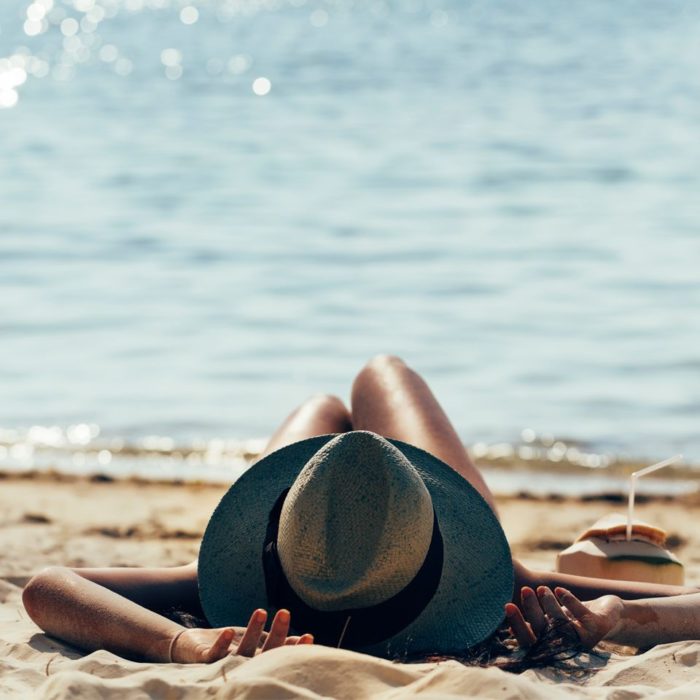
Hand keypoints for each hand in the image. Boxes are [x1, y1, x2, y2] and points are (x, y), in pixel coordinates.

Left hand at [170, 609, 312, 662]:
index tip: (308, 636)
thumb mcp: (253, 643)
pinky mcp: (204, 660)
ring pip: (240, 652)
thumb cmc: (228, 648)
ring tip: (260, 610)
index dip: (292, 648)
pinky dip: (221, 645)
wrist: (190, 651)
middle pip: (263, 653)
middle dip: (276, 636)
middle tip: (287, 613)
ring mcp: (224, 664)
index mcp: (256, 661)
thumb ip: (272, 642)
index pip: (277, 654)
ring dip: (251, 633)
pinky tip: (228, 632)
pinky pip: (213, 654)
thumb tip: (300, 638)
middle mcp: (243, 666)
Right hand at [505, 586, 623, 649]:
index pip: (530, 640)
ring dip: (550, 602)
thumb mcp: (553, 619)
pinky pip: (581, 613)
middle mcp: (567, 646)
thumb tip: (507, 617)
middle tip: (524, 590)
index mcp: (553, 645)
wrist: (610, 616)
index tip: (507, 605)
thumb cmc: (574, 616)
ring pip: (561, 621)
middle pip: (544, 630)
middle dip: (532, 609)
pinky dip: (568, 600)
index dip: (518, 624)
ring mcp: (583, 638)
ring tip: (541, 588)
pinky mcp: (598, 627)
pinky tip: (559, 590)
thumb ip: (535, 620)